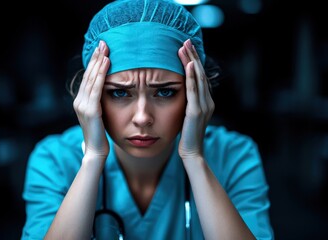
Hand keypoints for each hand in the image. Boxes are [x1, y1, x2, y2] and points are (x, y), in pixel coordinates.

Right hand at [73, 40, 110, 160]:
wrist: (96, 150)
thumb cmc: (100, 134)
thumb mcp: (98, 115)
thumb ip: (98, 103)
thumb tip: (106, 91)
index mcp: (81, 101)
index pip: (88, 78)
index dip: (93, 63)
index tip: (101, 49)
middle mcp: (79, 101)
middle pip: (88, 75)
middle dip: (96, 58)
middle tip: (103, 42)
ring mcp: (83, 105)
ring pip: (92, 79)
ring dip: (99, 62)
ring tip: (105, 49)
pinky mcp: (90, 110)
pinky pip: (96, 88)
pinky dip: (101, 74)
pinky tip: (106, 63)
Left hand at [177, 39, 214, 158]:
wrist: (192, 153)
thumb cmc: (187, 136)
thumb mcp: (188, 117)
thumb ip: (188, 104)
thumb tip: (181, 94)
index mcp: (206, 102)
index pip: (200, 78)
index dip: (194, 62)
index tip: (187, 49)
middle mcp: (208, 102)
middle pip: (200, 74)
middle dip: (193, 56)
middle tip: (186, 41)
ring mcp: (204, 106)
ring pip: (198, 79)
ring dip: (191, 61)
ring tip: (185, 47)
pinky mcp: (196, 112)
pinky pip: (194, 91)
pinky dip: (191, 77)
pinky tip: (188, 65)